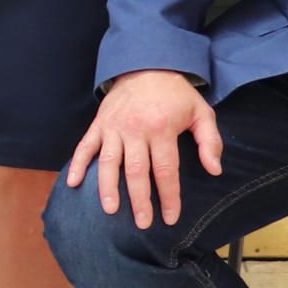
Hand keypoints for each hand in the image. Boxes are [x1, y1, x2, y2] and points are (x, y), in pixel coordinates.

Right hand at [64, 70, 221, 227]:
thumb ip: (210, 141)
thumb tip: (214, 170)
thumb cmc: (175, 94)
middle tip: (142, 223)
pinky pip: (85, 144)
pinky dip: (78, 163)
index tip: (170, 217)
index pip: (165, 169)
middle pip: (137, 170)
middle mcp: (136, 128)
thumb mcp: (201, 112)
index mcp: (162, 127)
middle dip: (139, 200)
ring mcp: (114, 126)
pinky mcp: (100, 123)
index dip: (168, 196)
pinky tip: (72, 182)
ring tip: (110, 209)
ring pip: (109, 161)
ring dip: (108, 187)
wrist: (147, 63)